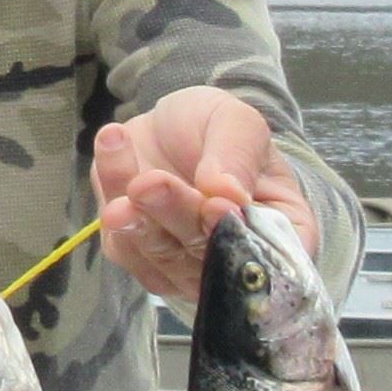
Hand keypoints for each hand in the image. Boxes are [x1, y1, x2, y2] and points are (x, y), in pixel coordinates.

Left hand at [93, 86, 317, 301]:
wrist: (169, 129)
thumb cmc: (217, 130)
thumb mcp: (238, 124)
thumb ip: (237, 156)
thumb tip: (227, 193)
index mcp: (281, 232)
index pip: (268, 254)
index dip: (239, 238)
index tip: (216, 205)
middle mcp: (232, 259)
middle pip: (205, 256)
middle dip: (177, 215)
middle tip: (151, 182)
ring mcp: (182, 266)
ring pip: (159, 254)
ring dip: (139, 215)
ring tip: (126, 171)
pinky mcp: (138, 257)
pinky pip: (122, 243)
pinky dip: (113, 201)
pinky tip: (110, 150)